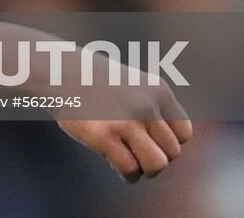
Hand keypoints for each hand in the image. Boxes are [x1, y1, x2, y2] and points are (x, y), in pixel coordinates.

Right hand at [54, 70, 192, 182]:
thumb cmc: (96, 82)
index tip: (148, 140)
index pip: (184, 134)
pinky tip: (112, 162)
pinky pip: (129, 169)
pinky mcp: (103, 135)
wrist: (59, 71)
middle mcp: (147, 105)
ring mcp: (125, 121)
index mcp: (158, 90)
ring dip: (145, 170)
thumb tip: (166, 153)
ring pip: (157, 165)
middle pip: (172, 153)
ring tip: (129, 162)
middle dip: (155, 158)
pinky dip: (126, 174)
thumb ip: (154, 110)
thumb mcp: (134, 85)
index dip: (167, 143)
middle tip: (134, 152)